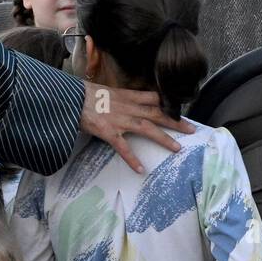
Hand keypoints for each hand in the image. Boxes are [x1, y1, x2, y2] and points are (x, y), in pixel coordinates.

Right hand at [80, 82, 194, 174]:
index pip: (154, 98)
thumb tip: (126, 102)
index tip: (181, 110)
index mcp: (128, 96)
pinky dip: (132, 158)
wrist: (69, 97)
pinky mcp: (108, 131)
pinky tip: (140, 169)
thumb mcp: (107, 90)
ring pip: (147, 129)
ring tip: (178, 148)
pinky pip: (122, 147)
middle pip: (157, 113)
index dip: (168, 104)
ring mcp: (119, 119)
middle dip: (176, 121)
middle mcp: (128, 107)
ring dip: (163, 139)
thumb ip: (119, 97)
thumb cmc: (84, 93)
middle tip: (192, 129)